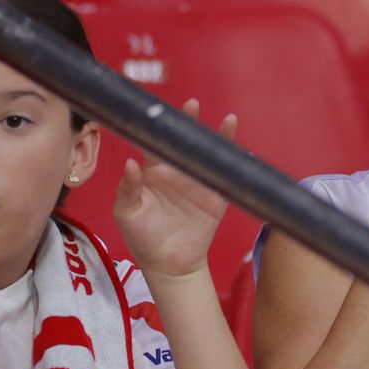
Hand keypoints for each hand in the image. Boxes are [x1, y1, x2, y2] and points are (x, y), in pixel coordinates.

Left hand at [112, 99, 235, 284]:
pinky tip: (242, 150)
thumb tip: (130, 163)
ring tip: (228, 120)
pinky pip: (226, 176)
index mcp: (152, 171)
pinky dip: (236, 162)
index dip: (159, 126)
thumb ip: (128, 188)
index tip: (160, 111)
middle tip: (192, 104)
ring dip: (218, 136)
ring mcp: (197, 182)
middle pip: (184, 141)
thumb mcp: (127, 213)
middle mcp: (176, 171)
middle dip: (189, 122)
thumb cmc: (141, 236)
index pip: (156, 142)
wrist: (168, 264)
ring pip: (208, 153)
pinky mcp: (216, 196)